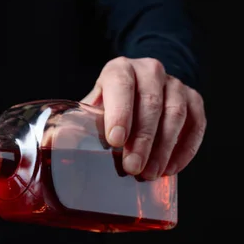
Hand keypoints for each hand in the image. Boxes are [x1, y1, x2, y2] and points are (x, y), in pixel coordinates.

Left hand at [82, 57, 206, 179]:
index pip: (121, 86)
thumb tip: (47, 144)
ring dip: (164, 148)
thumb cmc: (108, 105)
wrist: (137, 89)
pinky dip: (185, 148)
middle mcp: (149, 71)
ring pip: (176, 113)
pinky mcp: (193, 99)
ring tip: (150, 174)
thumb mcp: (90, 107)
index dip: (120, 113)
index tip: (115, 141)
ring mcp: (175, 83)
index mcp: (119, 69)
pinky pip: (196, 123)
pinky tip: (171, 168)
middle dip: (142, 139)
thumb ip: (74, 123)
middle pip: (151, 102)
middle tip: (132, 168)